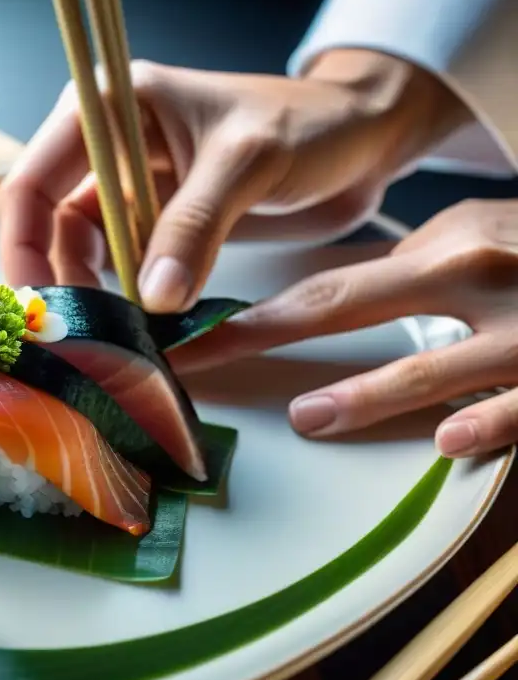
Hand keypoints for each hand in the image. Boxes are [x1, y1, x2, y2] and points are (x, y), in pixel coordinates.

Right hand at [0, 50, 470, 311]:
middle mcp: (108, 148)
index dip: (24, 244)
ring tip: (117, 335)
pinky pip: (125, 266)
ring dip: (94, 294)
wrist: (362, 137)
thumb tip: (153, 300)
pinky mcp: (160, 222)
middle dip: (58, 279)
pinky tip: (146, 323)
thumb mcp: (248, 162)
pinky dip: (129, 297)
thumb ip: (195, 225)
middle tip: (78, 334)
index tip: (40, 302)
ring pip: (82, 251)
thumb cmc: (308, 123)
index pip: (33, 181)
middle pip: (47, 224)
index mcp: (109, 109)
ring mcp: (133, 188)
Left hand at [166, 199, 517, 458]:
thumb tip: (331, 303)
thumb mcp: (475, 236)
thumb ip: (406, 269)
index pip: (323, 289)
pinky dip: (487, 423)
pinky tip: (447, 442)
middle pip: (345, 311)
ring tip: (311, 418)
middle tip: (202, 368)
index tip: (192, 341)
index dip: (251, 317)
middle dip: (263, 340)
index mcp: (443, 251)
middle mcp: (474, 283)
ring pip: (435, 369)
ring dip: (366, 396)